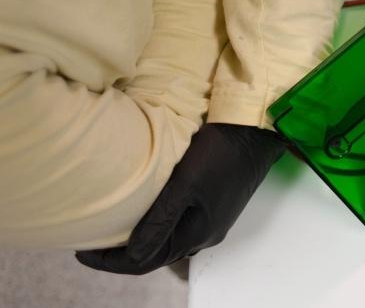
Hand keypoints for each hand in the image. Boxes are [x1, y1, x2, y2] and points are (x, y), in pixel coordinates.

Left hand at [76, 123, 284, 274]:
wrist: (257, 128)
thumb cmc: (221, 152)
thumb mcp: (185, 182)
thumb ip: (160, 219)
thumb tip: (132, 255)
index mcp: (197, 233)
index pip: (146, 262)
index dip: (110, 262)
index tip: (81, 252)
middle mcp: (206, 233)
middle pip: (158, 254)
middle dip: (124, 252)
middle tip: (93, 239)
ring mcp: (213, 219)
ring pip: (170, 239)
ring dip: (142, 237)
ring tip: (114, 225)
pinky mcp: (216, 203)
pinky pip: (181, 224)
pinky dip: (158, 225)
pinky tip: (147, 210)